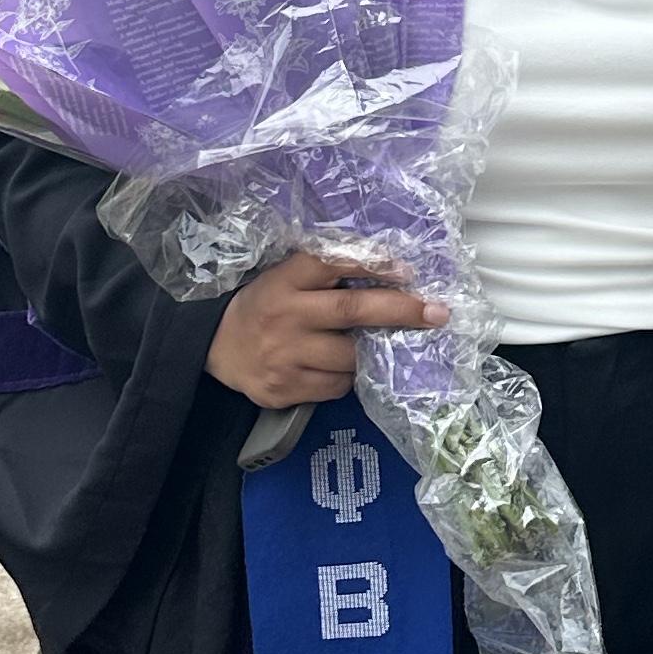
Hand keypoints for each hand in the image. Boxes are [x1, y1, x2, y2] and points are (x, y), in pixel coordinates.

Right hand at [203, 249, 446, 409]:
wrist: (215, 346)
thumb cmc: (266, 304)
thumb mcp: (286, 277)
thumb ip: (326, 274)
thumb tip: (391, 272)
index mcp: (286, 281)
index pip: (333, 264)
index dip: (373, 265)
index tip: (407, 269)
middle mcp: (286, 316)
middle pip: (351, 311)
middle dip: (399, 311)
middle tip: (436, 313)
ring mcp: (284, 357)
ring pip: (349, 356)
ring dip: (372, 352)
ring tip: (377, 345)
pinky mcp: (284, 389)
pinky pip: (336, 386)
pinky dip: (349, 376)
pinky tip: (340, 365)